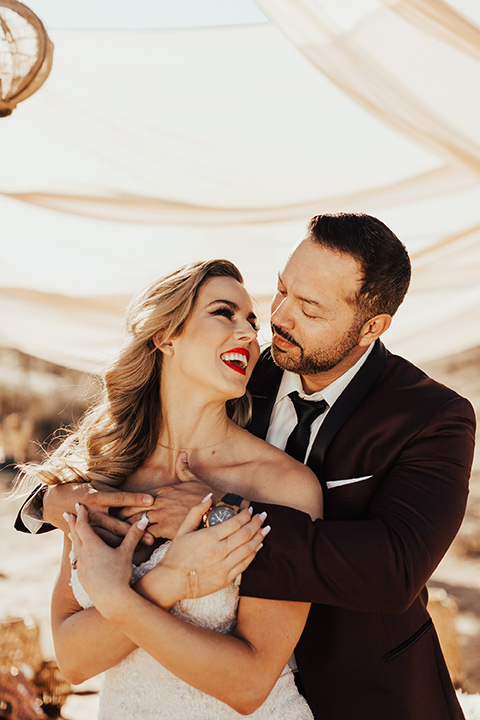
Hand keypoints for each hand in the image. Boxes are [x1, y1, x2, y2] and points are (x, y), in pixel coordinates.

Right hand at [44, 481, 154, 545]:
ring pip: (109, 538)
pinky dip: (114, 550)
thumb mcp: (97, 487)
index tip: (151, 500)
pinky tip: (128, 557)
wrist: (53, 501)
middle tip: (152, 538)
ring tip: (146, 546)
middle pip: (116, 523)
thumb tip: (135, 493)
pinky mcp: (83, 538)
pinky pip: (100, 545)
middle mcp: (92, 513)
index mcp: (95, 497)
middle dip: (134, 531)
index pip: (119, 498)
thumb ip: (114, 492)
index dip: (135, 498)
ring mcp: (87, 527)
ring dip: (127, 544)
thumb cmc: (81, 490)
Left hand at [65, 504, 148, 617]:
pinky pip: (77, 560)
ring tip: (71, 533)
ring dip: (73, 537)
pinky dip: (77, 552)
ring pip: (75, 548)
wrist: (111, 601)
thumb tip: (143, 519)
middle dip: (72, 523)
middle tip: (67, 514)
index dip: (81, 514)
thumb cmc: (119, 575)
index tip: (78, 505)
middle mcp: (83, 555)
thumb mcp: (127, 553)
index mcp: (92, 545)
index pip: (83, 525)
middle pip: (75, 534)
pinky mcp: (82, 577)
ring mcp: (81, 567)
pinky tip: (79, 556)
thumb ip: (133, 535)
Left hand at [117, 453, 215, 539]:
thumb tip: (182, 453)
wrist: (217, 510)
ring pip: (135, 521)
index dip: (124, 501)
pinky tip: (131, 543)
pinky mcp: (165, 528)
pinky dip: (138, 538)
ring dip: (125, 527)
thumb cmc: (205, 496)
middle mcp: (159, 501)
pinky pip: (146, 534)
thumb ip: (183, 468)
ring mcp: (161, 514)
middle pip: (131, 508)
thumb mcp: (193, 479)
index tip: (113, 505)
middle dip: (118, 515)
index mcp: (162, 490)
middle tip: (106, 522)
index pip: (136, 496)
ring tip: (114, 534)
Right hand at [137, 495, 269, 607]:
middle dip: (256, 523)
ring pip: (248, 549)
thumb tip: (209, 496)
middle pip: (245, 534)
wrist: (172, 582)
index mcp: (208, 537)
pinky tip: (258, 546)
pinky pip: (245, 564)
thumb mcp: (183, 530)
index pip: (235, 522)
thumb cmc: (176, 554)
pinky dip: (253, 553)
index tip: (250, 509)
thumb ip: (196, 511)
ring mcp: (223, 566)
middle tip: (263, 515)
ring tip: (266, 528)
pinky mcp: (226, 578)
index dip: (245, 514)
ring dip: (259, 537)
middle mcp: (219, 551)